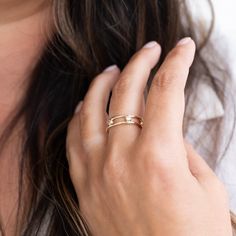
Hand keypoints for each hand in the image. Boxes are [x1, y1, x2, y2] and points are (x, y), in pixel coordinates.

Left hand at [66, 38, 231, 235]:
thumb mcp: (203, 185)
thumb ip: (181, 147)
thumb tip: (165, 124)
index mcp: (160, 158)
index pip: (167, 92)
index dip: (178, 63)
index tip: (183, 49)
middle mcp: (123, 159)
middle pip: (127, 91)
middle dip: (141, 63)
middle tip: (150, 50)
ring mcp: (98, 171)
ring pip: (91, 110)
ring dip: (103, 83)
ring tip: (113, 69)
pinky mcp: (85, 186)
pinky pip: (73, 140)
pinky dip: (79, 116)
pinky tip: (86, 105)